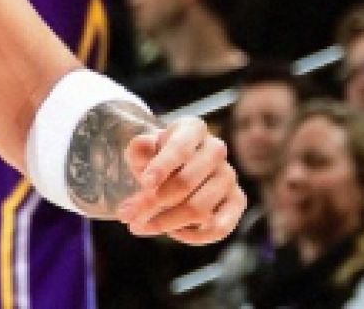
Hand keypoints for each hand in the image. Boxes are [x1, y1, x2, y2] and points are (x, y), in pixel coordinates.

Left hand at [119, 116, 246, 243]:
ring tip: (139, 226)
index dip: (162, 167)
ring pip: (199, 209)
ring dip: (165, 222)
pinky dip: (193, 236)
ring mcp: (229, 176)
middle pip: (186, 183)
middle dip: (152, 202)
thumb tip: (142, 146)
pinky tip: (171, 233)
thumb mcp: (142, 148)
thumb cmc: (155, 156)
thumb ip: (139, 148)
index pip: (180, 149)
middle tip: (126, 214)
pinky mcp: (237, 202)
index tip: (144, 183)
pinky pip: (220, 228)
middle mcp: (216, 150)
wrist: (174, 168)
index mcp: (193, 129)